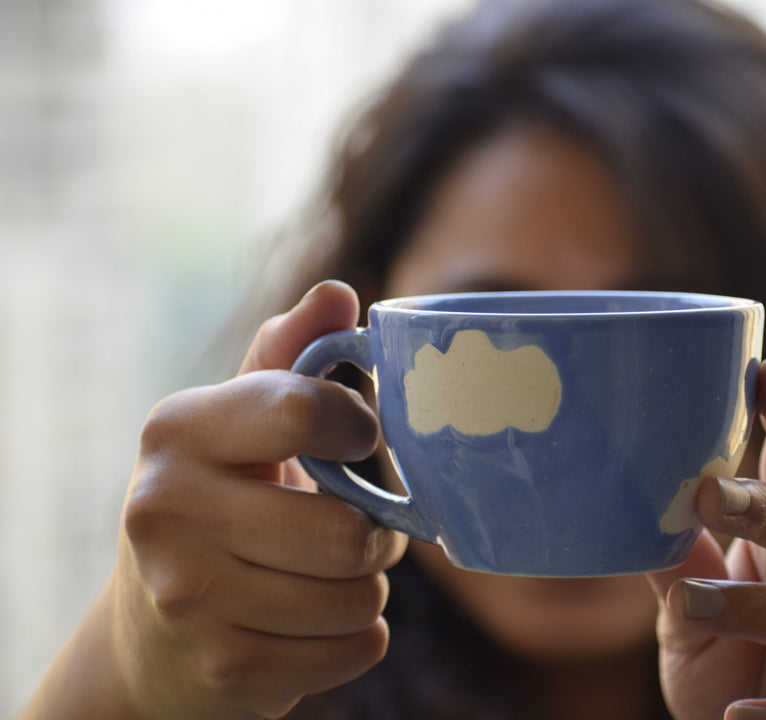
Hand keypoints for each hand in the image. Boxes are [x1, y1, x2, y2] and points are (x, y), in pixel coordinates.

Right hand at [110, 281, 406, 717]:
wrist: (154, 629)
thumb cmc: (220, 500)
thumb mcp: (238, 420)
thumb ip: (291, 354)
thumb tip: (340, 295)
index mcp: (177, 429)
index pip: (302, 411)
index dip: (360, 428)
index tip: (361, 441)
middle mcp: (166, 510)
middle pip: (349, 531)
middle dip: (376, 534)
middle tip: (358, 529)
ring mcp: (190, 598)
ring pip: (362, 595)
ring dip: (368, 586)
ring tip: (331, 574)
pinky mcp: (225, 669)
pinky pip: (360, 649)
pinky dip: (359, 637)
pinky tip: (318, 621)